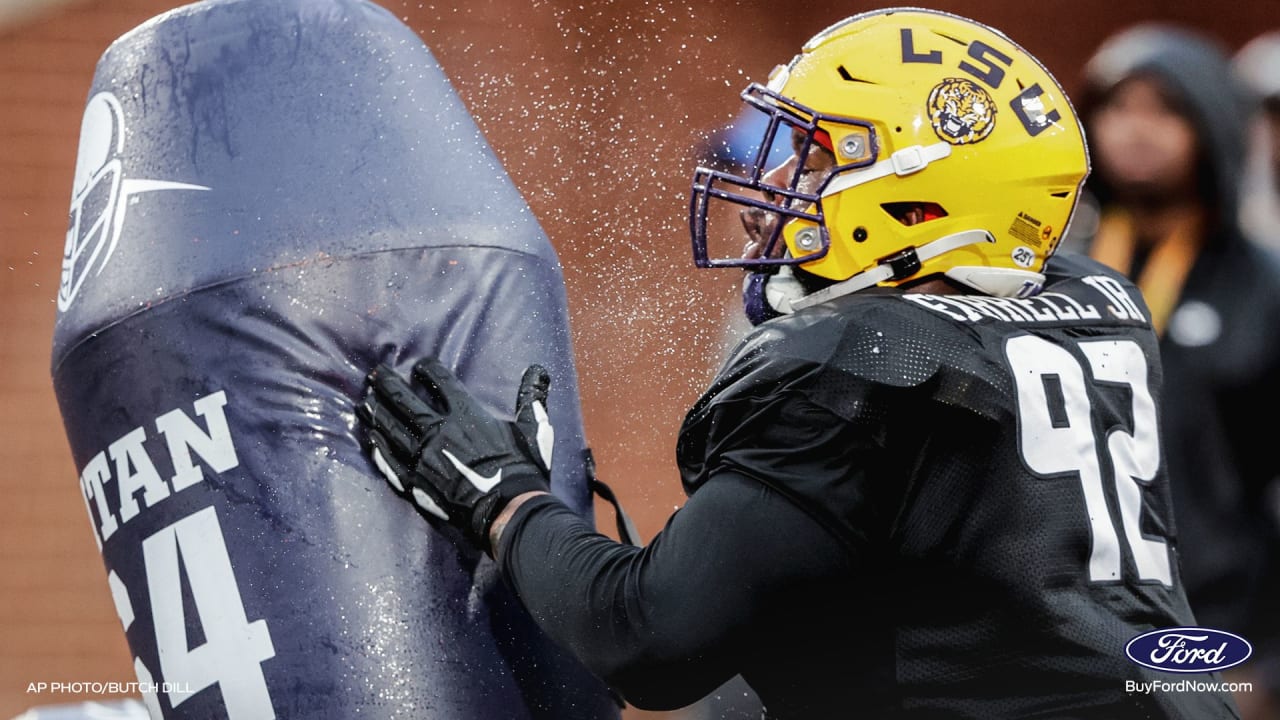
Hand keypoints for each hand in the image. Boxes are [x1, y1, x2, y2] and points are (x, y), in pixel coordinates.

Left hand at [357, 357, 553, 553]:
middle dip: (388, 385)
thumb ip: (532, 397)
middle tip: (376, 374)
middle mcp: (439, 431)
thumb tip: (539, 369)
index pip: (441, 382)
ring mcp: (423, 458)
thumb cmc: (524, 469)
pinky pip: (391, 462)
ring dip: (376, 413)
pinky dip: (379, 449)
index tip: (420, 365)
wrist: (509, 511)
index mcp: (466, 415)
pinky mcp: (416, 483)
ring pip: (391, 429)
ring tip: (364, 402)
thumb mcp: (533, 428)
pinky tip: (371, 439)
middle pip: (405, 401)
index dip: (428, 370)